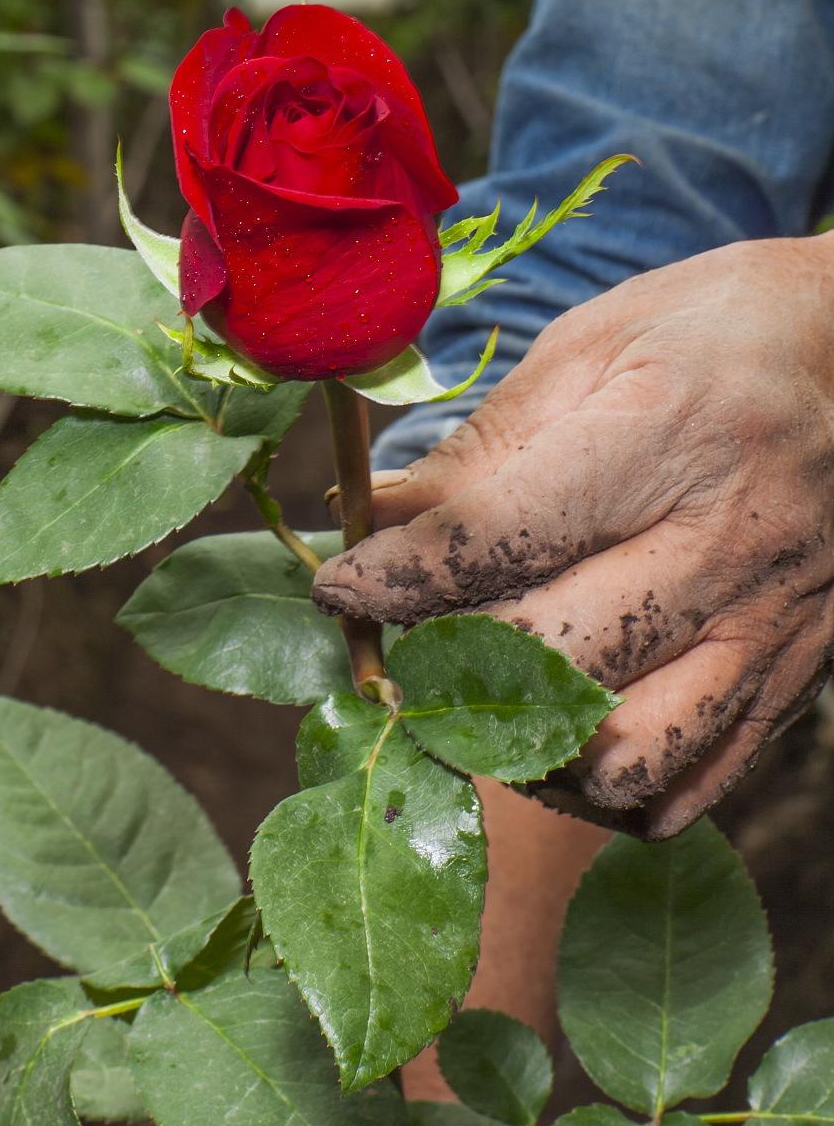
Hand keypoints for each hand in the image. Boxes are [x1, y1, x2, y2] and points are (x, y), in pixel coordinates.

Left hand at [313, 237, 833, 837]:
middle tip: (401, 640)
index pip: (498, 541)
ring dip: (525, 751)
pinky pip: (690, 786)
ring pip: (623, 756)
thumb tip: (369, 519)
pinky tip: (560, 743)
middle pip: (551, 662)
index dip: (396, 578)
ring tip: (483, 699)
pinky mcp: (799, 677)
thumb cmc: (705, 335)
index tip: (338, 587)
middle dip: (446, 665)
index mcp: (664, 433)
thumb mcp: (587, 349)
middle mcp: (727, 541)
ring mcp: (773, 623)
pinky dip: (605, 790)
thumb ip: (480, 449)